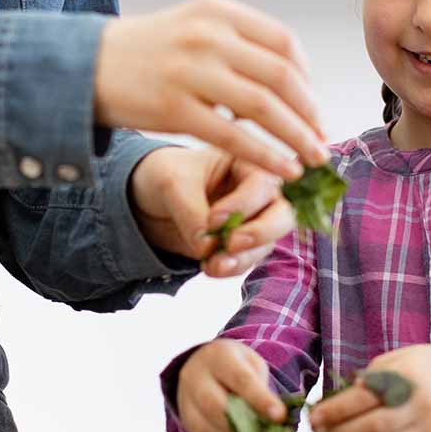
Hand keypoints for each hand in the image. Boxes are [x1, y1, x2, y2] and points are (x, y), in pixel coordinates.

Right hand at [95, 0, 327, 181]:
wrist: (83, 66)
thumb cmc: (145, 52)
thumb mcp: (191, 26)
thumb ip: (236, 42)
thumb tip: (290, 80)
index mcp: (218, 12)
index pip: (283, 43)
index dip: (308, 79)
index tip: (313, 107)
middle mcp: (208, 36)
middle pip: (281, 77)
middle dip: (310, 113)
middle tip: (322, 139)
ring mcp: (191, 71)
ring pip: (263, 108)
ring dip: (297, 137)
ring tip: (313, 159)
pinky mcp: (174, 108)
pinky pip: (233, 137)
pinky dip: (266, 156)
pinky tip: (283, 170)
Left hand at [128, 146, 295, 276]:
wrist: (149, 199)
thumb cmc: (165, 174)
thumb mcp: (171, 183)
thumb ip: (191, 211)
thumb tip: (207, 247)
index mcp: (247, 162)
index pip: (262, 184)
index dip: (242, 205)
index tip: (213, 220)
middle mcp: (257, 193)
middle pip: (281, 216)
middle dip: (261, 233)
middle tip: (231, 244)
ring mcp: (252, 222)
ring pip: (267, 244)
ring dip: (243, 258)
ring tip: (213, 265)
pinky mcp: (239, 246)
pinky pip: (246, 261)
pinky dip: (230, 268)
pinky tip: (209, 268)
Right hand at [176, 340, 286, 431]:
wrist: (205, 364)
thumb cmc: (235, 365)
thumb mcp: (252, 365)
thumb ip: (261, 388)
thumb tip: (272, 417)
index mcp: (218, 355)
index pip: (239, 379)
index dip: (260, 399)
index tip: (278, 415)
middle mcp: (195, 373)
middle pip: (215, 404)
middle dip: (243, 422)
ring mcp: (186, 396)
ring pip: (207, 423)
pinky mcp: (186, 416)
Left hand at [308, 345, 430, 431]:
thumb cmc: (426, 365)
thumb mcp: (397, 360)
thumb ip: (370, 380)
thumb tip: (337, 402)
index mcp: (405, 378)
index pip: (364, 398)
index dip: (335, 410)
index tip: (314, 416)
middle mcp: (417, 405)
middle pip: (372, 428)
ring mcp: (425, 428)